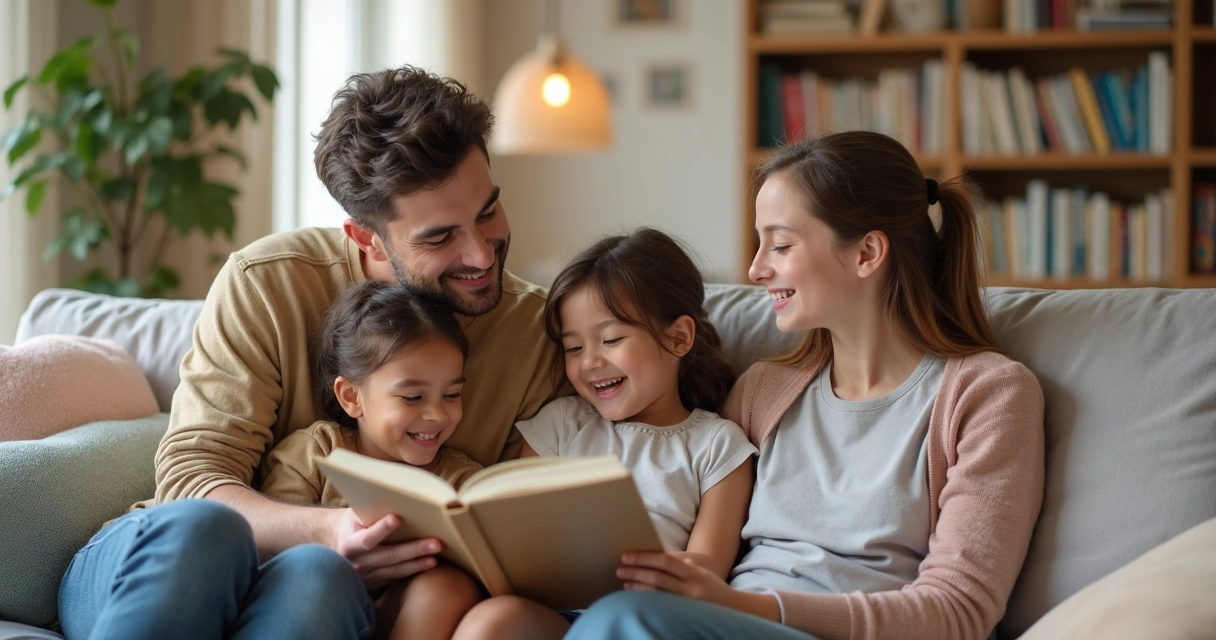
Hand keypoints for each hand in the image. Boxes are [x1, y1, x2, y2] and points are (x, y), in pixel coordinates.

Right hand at [329, 508, 440, 589]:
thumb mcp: (354, 516)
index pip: (366, 539)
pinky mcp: (375, 583)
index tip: (397, 518)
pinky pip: (397, 577)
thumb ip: (370, 512)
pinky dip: (414, 570)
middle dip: (414, 549)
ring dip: (418, 563)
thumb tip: (397, 500)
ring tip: (436, 556)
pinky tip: (430, 563)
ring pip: (395, 570)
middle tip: (436, 543)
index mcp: (349, 544)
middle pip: (388, 556)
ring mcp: (366, 576)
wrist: (338, 547)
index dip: (381, 529)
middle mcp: (357, 563)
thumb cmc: (353, 524)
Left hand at [616, 551, 735, 605]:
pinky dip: (649, 602)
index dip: (645, 558)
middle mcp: (692, 588)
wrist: (734, 609)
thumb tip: (655, 558)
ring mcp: (688, 604)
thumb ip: (681, 565)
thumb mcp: (700, 571)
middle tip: (619, 570)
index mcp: (694, 572)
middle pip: (659, 578)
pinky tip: (637, 600)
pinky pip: (663, 608)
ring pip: (658, 595)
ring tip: (625, 583)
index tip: (626, 556)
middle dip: (637, 573)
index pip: (666, 561)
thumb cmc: (711, 586)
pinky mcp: (685, 617)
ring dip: (639, 589)